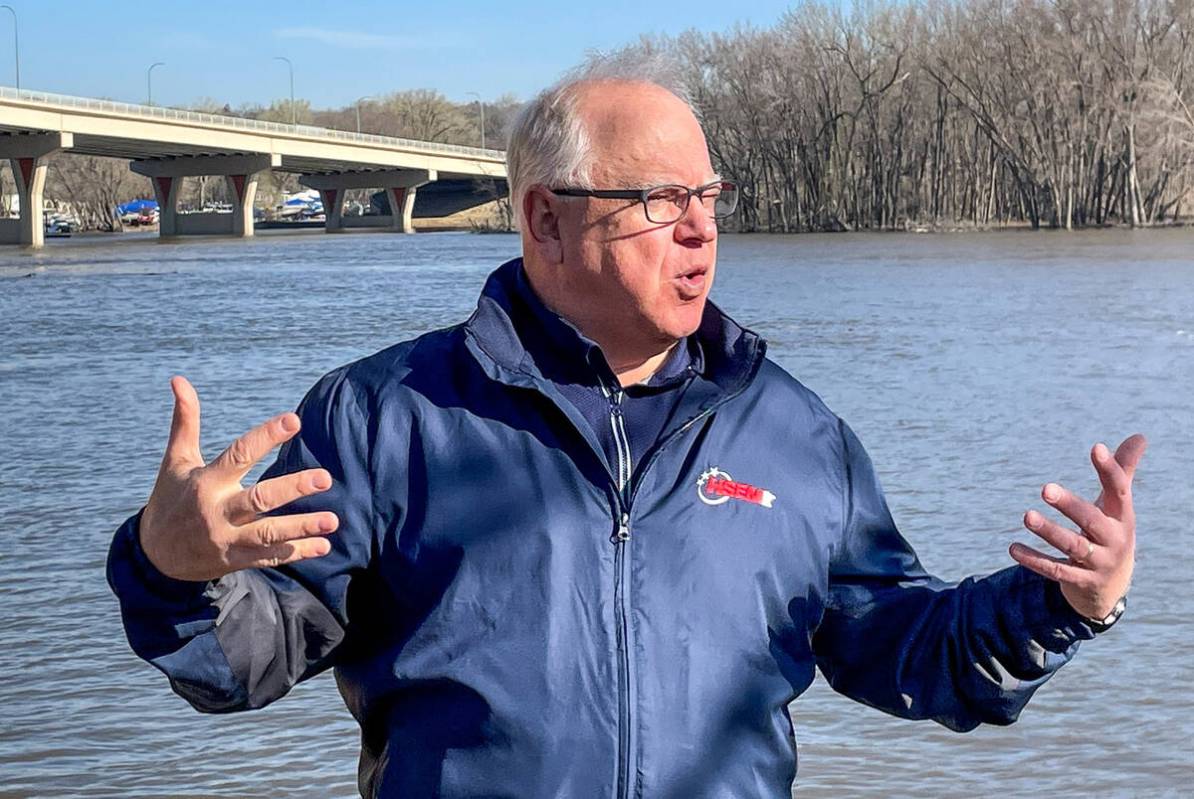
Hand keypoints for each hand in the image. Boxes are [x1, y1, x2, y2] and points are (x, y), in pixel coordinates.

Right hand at [138, 376, 338, 581]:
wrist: (154, 557)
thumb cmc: (170, 498)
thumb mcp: (175, 460)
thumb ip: (185, 421)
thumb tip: (178, 378)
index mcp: (206, 481)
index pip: (239, 454)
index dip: (266, 436)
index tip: (294, 420)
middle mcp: (217, 511)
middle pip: (259, 499)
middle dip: (293, 488)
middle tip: (325, 478)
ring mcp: (226, 539)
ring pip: (269, 534)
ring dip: (302, 527)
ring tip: (334, 520)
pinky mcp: (234, 560)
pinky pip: (270, 557)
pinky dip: (297, 552)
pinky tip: (324, 545)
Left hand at [1010, 434, 1146, 620]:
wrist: (1110, 586)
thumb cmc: (1109, 532)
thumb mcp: (1117, 505)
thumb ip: (1124, 471)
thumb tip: (1139, 435)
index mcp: (1123, 516)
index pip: (1119, 490)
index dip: (1109, 469)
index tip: (1096, 447)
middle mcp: (1114, 539)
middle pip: (1092, 520)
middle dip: (1070, 505)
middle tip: (1045, 489)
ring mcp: (1099, 562)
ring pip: (1073, 546)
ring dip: (1050, 531)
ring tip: (1027, 516)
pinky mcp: (1081, 581)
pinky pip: (1056, 570)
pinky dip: (1034, 560)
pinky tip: (1013, 548)